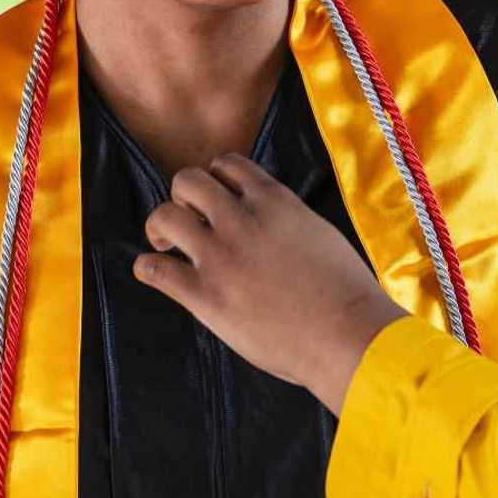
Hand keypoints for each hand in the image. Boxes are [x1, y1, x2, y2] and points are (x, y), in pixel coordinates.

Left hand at [135, 154, 407, 413]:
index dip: (216, 180)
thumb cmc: (347, 291)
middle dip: (183, 198)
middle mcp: (241, 220)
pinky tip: (159, 275)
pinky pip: (154, 269)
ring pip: (163, 216)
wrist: (348, 334)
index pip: (226, 164)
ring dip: (160, 228)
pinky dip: (149, 268)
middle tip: (190, 222)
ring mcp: (220, 256)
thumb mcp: (319, 233)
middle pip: (186, 181)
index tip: (218, 201)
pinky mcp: (205, 296)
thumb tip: (270, 226)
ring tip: (169, 246)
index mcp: (274, 200)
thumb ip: (287, 220)